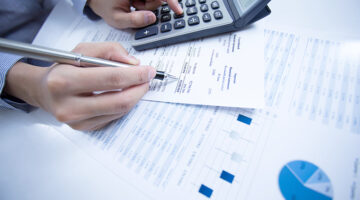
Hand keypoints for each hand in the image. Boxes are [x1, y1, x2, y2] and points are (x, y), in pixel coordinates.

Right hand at [4, 42, 155, 130]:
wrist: (44, 91)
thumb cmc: (64, 69)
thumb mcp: (82, 50)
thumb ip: (109, 50)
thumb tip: (132, 63)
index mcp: (65, 81)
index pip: (111, 79)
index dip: (135, 75)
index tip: (148, 70)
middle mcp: (69, 105)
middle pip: (119, 101)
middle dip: (139, 89)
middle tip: (147, 79)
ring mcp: (76, 121)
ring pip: (119, 111)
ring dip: (134, 96)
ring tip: (136, 84)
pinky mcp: (84, 128)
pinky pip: (114, 117)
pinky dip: (123, 105)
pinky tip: (122, 94)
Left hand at [88, 0, 182, 28]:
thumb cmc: (104, 5)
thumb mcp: (116, 18)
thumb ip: (134, 21)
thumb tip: (152, 18)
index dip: (172, 1)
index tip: (178, 10)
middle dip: (150, 6)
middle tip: (136, 8)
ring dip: (146, 5)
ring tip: (133, 5)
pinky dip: (145, 3)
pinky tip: (135, 3)